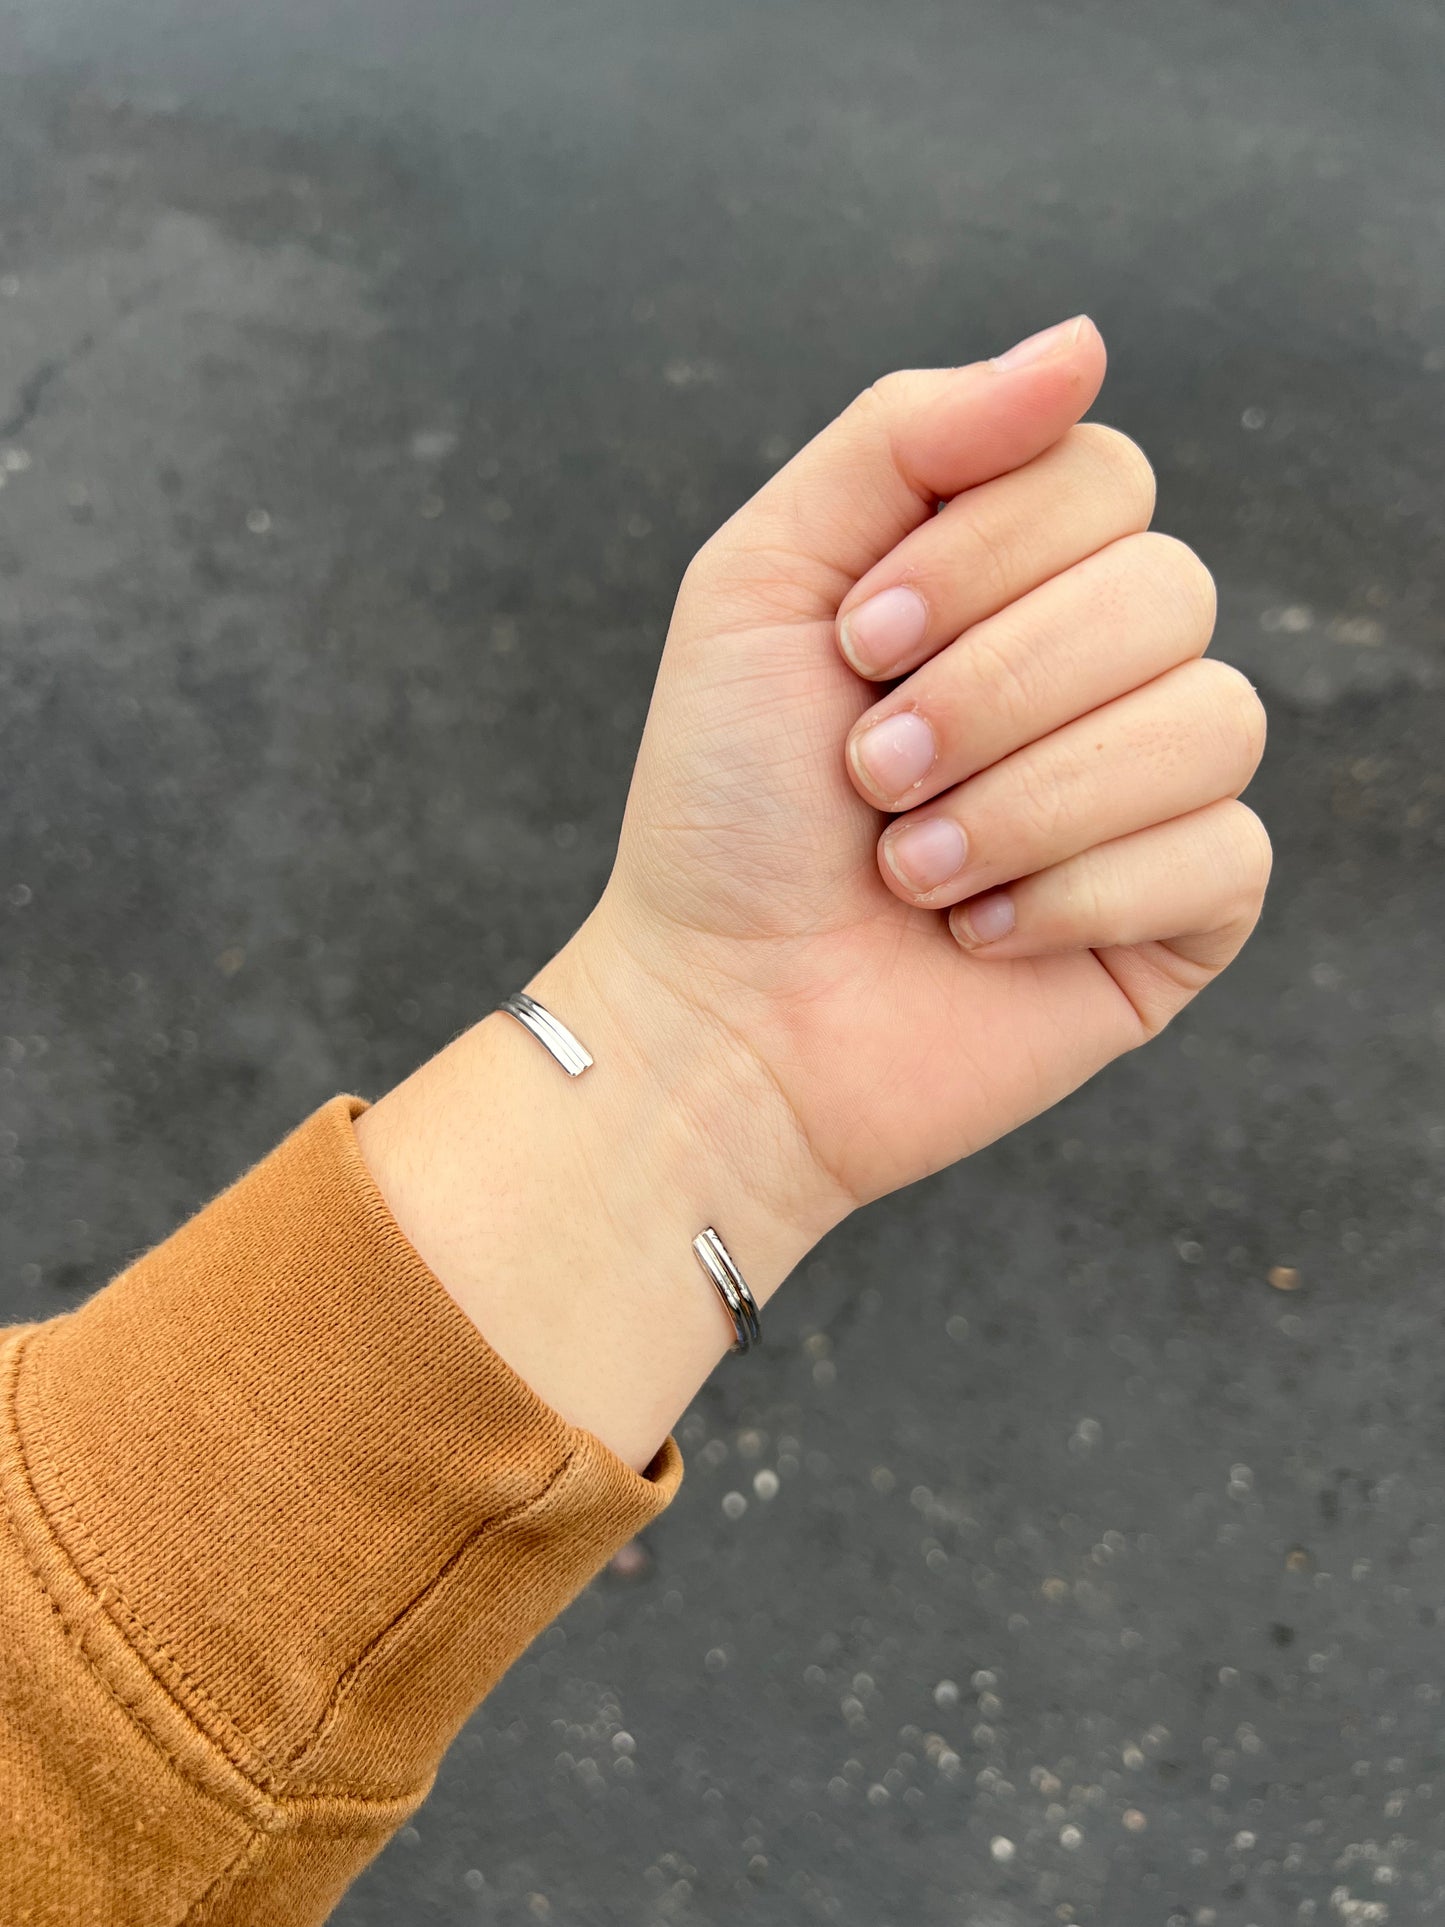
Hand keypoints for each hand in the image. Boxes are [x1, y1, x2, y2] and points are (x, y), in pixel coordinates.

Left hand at [358, 317, 1269, 1468]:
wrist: (721, 1013)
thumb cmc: (728, 804)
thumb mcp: (764, 578)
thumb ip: (909, 436)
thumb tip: (1084, 340)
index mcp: (1016, 573)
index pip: (1103, 476)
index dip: (982, 556)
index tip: (856, 643)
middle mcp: (1102, 665)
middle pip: (1167, 589)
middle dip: (989, 691)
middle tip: (870, 771)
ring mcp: (1155, 790)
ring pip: (1212, 720)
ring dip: (1021, 804)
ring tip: (909, 869)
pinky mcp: (1187, 912)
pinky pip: (1221, 854)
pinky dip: (1071, 899)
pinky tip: (980, 936)